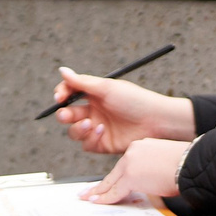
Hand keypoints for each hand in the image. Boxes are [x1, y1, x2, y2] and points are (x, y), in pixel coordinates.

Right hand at [52, 68, 195, 154]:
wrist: (155, 121)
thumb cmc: (135, 100)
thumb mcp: (107, 88)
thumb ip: (81, 82)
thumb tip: (62, 70)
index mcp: (94, 95)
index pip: (70, 93)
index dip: (61, 94)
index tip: (59, 97)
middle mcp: (94, 111)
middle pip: (68, 114)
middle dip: (64, 115)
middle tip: (67, 115)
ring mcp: (97, 128)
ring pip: (74, 132)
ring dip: (77, 128)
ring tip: (90, 123)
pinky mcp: (103, 144)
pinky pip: (86, 144)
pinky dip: (90, 138)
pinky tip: (102, 131)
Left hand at [82, 138, 187, 204]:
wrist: (193, 164)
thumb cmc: (188, 165)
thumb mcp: (166, 162)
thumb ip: (154, 169)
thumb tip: (153, 182)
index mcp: (142, 146)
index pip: (125, 165)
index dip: (115, 177)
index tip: (108, 183)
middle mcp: (133, 152)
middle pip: (113, 173)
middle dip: (100, 185)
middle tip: (88, 192)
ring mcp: (130, 164)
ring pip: (110, 182)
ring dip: (98, 192)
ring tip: (87, 198)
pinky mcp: (131, 177)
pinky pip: (114, 191)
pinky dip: (104, 198)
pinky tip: (95, 202)